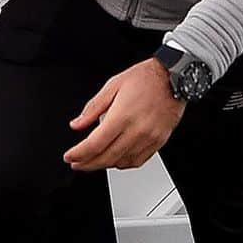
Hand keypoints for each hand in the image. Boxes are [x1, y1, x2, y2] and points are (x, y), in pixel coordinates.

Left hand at [64, 59, 186, 171]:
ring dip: (105, 165)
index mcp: (122, 115)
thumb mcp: (113, 85)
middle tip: (77, 163)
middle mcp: (136, 130)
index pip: (95, 144)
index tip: (69, 157)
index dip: (79, 154)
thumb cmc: (145, 78)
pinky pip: (138, 161)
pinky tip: (115, 160)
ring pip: (122, 162)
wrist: (173, 78)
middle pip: (107, 157)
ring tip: (93, 161)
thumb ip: (93, 108)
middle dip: (88, 164)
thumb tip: (77, 124)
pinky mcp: (158, 142)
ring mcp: (149, 138)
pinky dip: (124, 164)